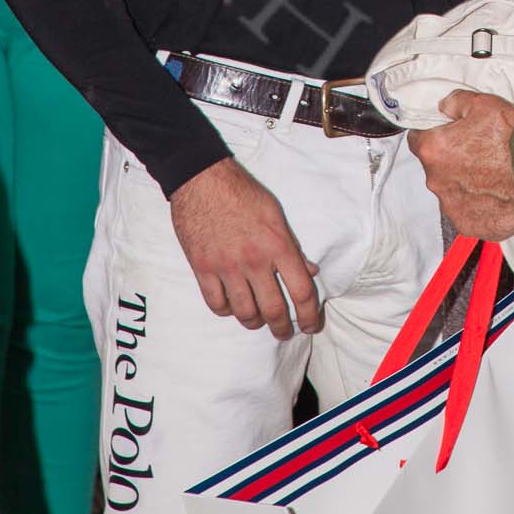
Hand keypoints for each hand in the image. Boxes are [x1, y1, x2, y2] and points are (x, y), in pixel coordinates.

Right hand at [170, 157, 321, 339]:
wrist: (203, 181)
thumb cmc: (243, 194)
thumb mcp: (276, 215)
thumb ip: (292, 246)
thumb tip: (310, 270)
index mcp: (278, 245)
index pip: (301, 290)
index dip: (310, 315)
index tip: (311, 325)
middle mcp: (254, 260)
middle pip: (274, 309)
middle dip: (282, 327)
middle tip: (284, 332)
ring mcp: (227, 267)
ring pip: (245, 313)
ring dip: (255, 322)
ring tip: (258, 320)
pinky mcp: (202, 270)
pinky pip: (217, 305)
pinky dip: (227, 311)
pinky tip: (232, 306)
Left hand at [408, 90, 513, 241]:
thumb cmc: (512, 139)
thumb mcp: (483, 104)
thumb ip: (455, 103)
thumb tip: (445, 106)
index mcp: (434, 150)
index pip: (418, 140)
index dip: (433, 134)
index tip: (448, 134)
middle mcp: (437, 180)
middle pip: (436, 167)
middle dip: (453, 160)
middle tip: (480, 152)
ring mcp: (451, 206)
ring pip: (451, 191)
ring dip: (465, 183)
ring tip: (493, 175)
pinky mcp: (467, 224)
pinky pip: (467, 211)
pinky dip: (478, 204)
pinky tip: (497, 193)